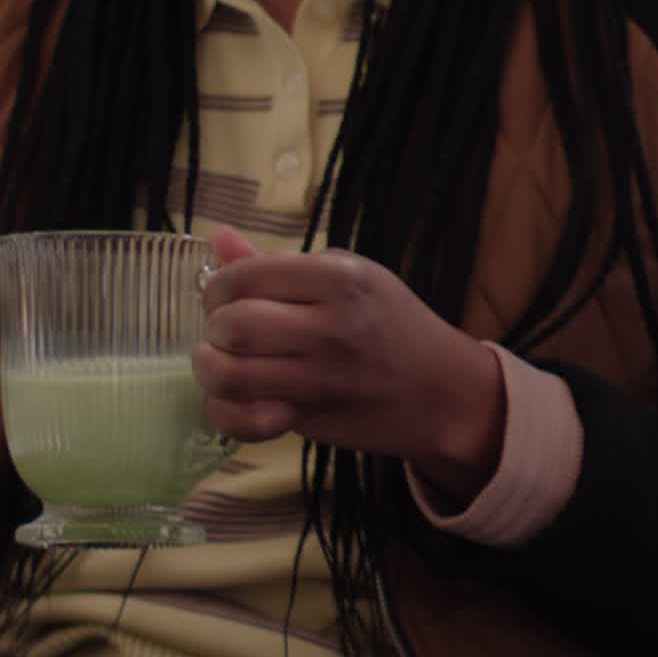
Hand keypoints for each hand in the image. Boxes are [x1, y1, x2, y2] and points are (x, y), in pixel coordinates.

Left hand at [195, 231, 504, 496]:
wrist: (446, 391)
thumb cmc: (394, 326)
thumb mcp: (352, 278)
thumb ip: (280, 263)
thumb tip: (218, 236)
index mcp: (341, 278)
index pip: (244, 276)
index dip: (220, 288)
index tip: (230, 298)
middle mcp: (331, 325)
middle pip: (233, 324)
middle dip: (216, 328)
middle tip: (229, 333)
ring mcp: (321, 377)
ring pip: (229, 374)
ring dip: (212, 369)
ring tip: (223, 363)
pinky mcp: (313, 417)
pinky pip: (243, 420)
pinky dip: (226, 414)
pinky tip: (237, 400)